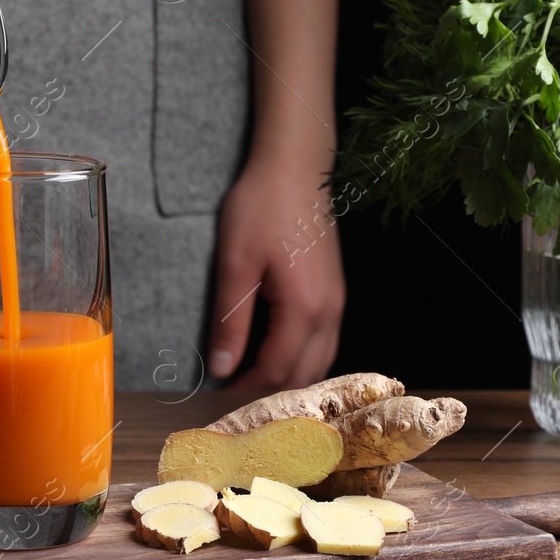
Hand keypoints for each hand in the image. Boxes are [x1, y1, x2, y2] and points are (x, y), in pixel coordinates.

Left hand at [206, 155, 344, 389]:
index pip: (277, 368)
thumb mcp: (235, 264)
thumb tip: (222, 366)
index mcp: (304, 308)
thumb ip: (231, 321)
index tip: (221, 391)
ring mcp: (337, 300)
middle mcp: (329, 311)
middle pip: (305, 373)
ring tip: (255, 377)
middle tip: (237, 392)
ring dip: (290, 375)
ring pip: (321, 360)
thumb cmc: (263, 207)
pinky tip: (278, 351)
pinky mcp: (335, 290)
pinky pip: (325, 339)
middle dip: (271, 389)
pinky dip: (303, 356)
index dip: (248, 387)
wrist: (297, 167)